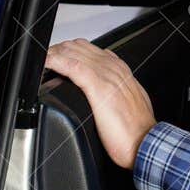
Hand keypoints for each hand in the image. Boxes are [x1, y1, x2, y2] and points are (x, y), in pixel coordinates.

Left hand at [44, 40, 155, 169]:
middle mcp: (113, 68)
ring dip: (55, 54)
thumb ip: (116, 92)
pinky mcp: (98, 86)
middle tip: (46, 60)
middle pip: (79, 47)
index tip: (57, 58)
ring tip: (44, 61)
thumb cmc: (138, 131)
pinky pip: (72, 66)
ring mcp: (106, 75)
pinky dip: (57, 62)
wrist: (146, 142)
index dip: (70, 51)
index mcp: (119, 71)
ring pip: (74, 52)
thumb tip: (103, 95)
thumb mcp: (128, 103)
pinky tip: (48, 64)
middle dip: (59, 50)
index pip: (90, 50)